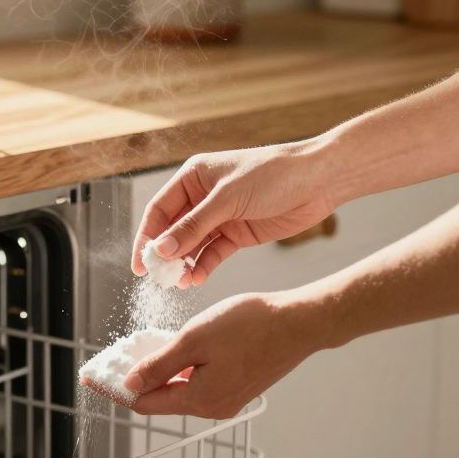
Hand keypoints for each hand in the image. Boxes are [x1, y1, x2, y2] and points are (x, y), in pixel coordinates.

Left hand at [106, 292, 316, 418]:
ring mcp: (227, 399)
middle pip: (161, 398)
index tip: (93, 378)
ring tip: (145, 348)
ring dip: (161, 372)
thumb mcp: (195, 339)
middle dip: (137, 379)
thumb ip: (159, 365)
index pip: (144, 402)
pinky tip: (179, 348)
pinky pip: (199, 383)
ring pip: (181, 390)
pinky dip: (183, 369)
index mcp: (199, 399)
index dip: (117, 388)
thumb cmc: (251, 326)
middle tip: (116, 358)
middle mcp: (212, 407)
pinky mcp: (238, 387)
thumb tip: (130, 385)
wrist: (299, 323)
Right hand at [133, 139, 336, 286]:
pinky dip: (203, 266)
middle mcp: (203, 196)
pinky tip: (197, 279)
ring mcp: (221, 216)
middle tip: (158, 279)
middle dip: (165, 255)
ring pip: (192, 245)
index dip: (147, 236)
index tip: (140, 264)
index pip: (160, 209)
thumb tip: (161, 249)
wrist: (318, 181)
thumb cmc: (273, 175)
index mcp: (194, 176)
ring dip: (184, 264)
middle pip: (173, 230)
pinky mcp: (238, 233)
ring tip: (179, 283)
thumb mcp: (228, 199)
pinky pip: (213, 253)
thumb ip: (194, 226)